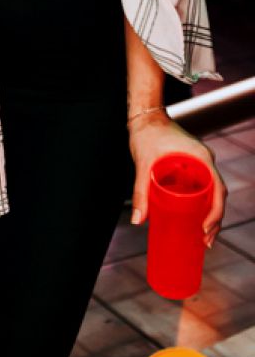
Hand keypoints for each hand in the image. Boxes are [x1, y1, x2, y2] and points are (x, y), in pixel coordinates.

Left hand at [128, 111, 226, 247]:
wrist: (144, 116)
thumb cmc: (146, 134)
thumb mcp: (143, 164)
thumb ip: (140, 192)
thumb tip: (137, 221)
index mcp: (201, 158)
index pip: (218, 189)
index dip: (216, 212)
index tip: (205, 230)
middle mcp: (205, 160)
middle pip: (218, 194)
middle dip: (215, 219)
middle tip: (205, 241)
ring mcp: (200, 161)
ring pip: (212, 190)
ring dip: (210, 212)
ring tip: (202, 236)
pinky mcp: (191, 163)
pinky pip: (203, 185)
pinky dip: (203, 201)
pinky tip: (195, 216)